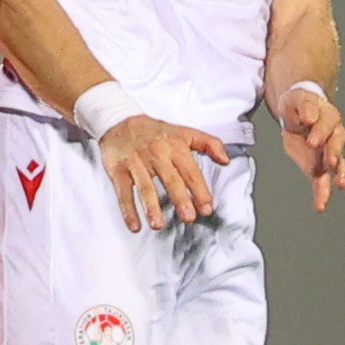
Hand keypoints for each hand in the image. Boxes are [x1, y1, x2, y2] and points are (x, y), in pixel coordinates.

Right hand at [98, 115, 229, 232]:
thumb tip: (226, 160)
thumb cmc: (155, 132)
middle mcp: (156, 155)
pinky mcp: (118, 170)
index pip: (190, 171)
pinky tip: (134, 225)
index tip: (206, 208)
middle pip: (170, 179)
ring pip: (145, 187)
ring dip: (151, 207)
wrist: (120, 120)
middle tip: (188, 218)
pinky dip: (127, 209)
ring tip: (158, 225)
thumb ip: (209, 144)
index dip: (199, 190)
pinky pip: (123, 191)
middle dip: (180, 199)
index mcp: (175, 147)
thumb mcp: (184, 132)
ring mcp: (136, 162)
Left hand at [277, 86, 344, 211]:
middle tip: (329, 161)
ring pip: (336, 166)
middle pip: (337, 144)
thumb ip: (304, 107)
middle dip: (333, 153)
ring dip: (337, 176)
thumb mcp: (297, 99)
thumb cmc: (298, 104)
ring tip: (339, 185)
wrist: (297, 114)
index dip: (321, 132)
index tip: (313, 141)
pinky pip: (322, 181)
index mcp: (329, 115)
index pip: (327, 123)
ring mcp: (329, 153)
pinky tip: (320, 204)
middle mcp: (335, 135)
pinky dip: (322, 192)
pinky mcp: (319, 166)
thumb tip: (309, 117)